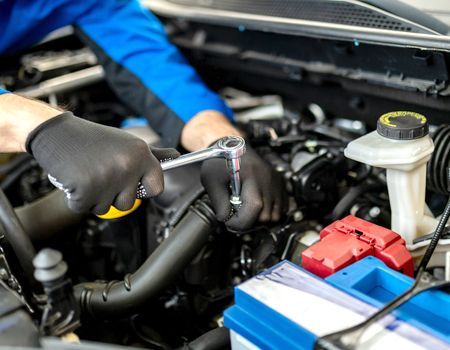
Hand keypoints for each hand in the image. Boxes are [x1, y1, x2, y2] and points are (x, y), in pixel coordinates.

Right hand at [26, 112, 178, 213]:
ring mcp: (107, 179)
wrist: (57, 133)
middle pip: (129, 203)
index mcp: (141, 154)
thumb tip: (176, 156)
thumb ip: (153, 155)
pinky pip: (85, 208)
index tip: (136, 186)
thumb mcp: (127, 143)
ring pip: (106, 208)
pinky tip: (75, 179)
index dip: (145, 190)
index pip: (157, 187)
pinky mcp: (86, 191)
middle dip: (114, 195)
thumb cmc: (93, 139)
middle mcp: (128, 166)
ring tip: (88, 174)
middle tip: (102, 175)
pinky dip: (77, 199)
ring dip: (95, 197)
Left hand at [201, 146, 285, 230]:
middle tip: (235, 215)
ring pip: (275, 215)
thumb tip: (227, 220)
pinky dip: (270, 212)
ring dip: (260, 218)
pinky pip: (281, 208)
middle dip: (249, 221)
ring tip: (246, 210)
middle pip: (266, 215)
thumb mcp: (211, 180)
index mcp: (251, 175)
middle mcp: (267, 178)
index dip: (241, 221)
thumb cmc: (220, 160)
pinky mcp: (280, 183)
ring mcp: (275, 181)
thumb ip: (218, 202)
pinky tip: (256, 207)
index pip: (254, 207)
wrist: (232, 145)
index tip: (230, 221)